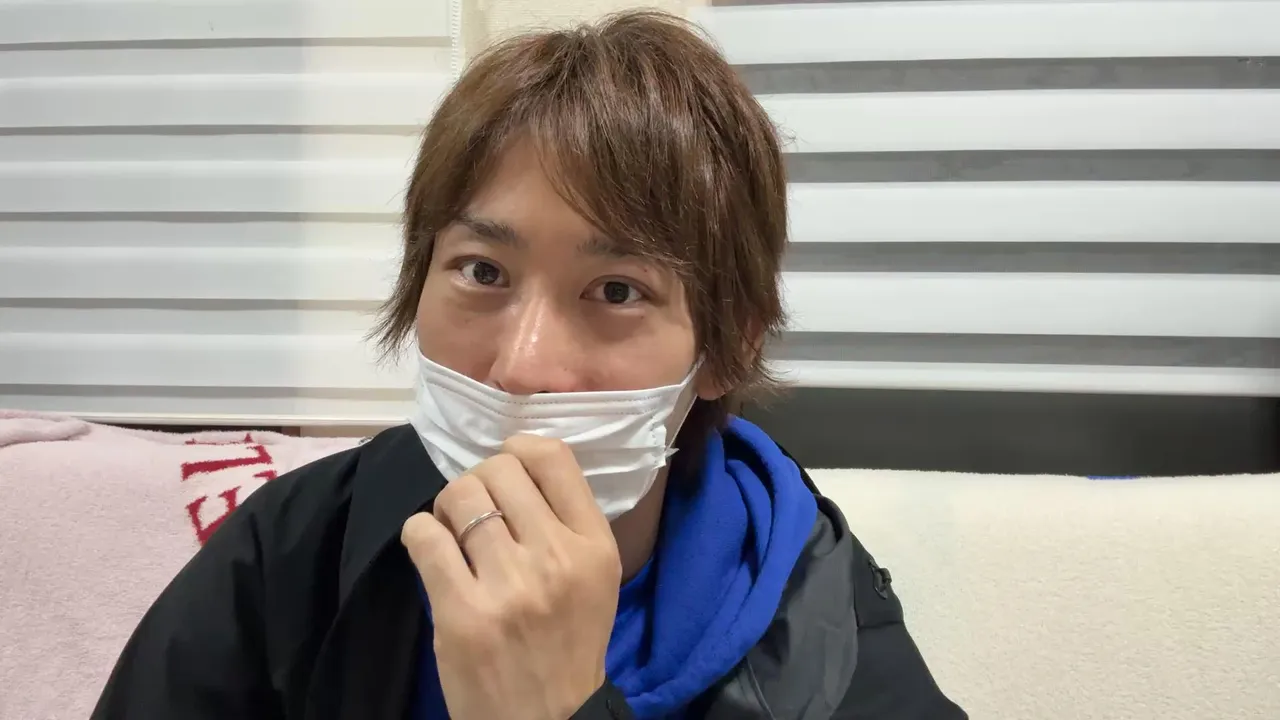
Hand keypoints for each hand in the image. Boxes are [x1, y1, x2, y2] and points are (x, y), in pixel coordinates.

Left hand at [402, 434, 622, 719]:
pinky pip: (423, 536)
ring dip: (446, 508)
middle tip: (474, 514)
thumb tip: (516, 463)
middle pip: (499, 470)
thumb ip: (566, 522)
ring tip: (452, 534)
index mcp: (594, 546)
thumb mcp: (595, 579)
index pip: (553, 457)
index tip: (506, 469)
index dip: (518, 450)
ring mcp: (508, 586)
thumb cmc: (567, 645)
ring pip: (459, 495)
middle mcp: (555, 558)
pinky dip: (419, 533)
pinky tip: (430, 551)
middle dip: (478, 483)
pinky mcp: (462, 613)